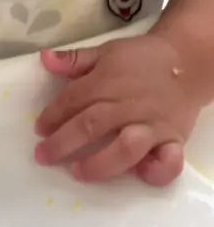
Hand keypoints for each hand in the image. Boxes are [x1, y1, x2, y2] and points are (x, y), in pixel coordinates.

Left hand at [34, 36, 202, 186]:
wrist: (187, 61)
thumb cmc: (141, 59)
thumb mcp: (106, 51)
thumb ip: (75, 59)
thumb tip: (44, 58)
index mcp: (107, 82)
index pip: (74, 100)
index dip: (53, 116)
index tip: (38, 130)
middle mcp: (127, 106)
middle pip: (92, 126)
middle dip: (63, 143)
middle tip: (43, 156)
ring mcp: (152, 125)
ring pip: (125, 148)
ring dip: (100, 163)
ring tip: (77, 173)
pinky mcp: (173, 140)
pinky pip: (168, 161)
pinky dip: (155, 171)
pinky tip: (139, 175)